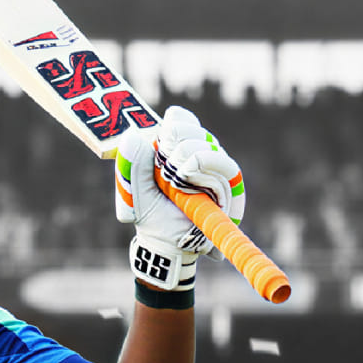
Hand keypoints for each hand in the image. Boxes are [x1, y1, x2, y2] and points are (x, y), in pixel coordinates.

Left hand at [114, 106, 243, 290]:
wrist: (165, 243)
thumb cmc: (150, 214)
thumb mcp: (134, 189)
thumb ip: (132, 164)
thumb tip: (133, 135)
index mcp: (176, 149)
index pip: (181, 120)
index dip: (173, 124)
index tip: (161, 138)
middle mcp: (200, 154)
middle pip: (195, 129)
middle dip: (176, 142)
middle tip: (164, 167)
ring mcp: (216, 169)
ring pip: (210, 145)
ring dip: (189, 154)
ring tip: (175, 175)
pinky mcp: (230, 187)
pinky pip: (225, 167)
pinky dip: (203, 167)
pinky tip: (186, 176)